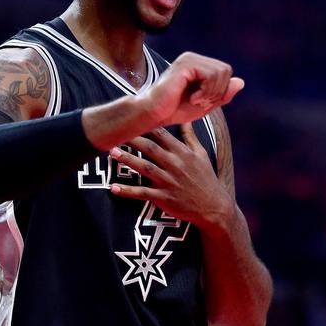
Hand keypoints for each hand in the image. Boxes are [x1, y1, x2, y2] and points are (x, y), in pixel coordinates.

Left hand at [108, 123, 232, 232]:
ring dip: (128, 160)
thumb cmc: (206, 178)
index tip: (132, 118)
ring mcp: (168, 182)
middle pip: (150, 149)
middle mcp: (174, 165)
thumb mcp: (201, 154)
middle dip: (133, 140)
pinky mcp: (164, 198)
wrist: (213, 206)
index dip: (147, 126)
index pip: (162, 135)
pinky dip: (128, 191)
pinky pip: (143, 193)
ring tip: (112, 152)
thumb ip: (190, 136)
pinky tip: (114, 188)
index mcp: (182, 153)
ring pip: (145, 168)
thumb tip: (185, 118)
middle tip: (115, 132)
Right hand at [138, 52, 243, 125]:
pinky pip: (210, 75)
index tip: (205, 102)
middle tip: (201, 102)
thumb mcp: (205, 104)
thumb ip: (222, 94)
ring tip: (196, 101)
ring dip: (212, 92)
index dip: (221, 90)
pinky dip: (206, 91)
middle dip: (218, 91)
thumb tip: (241, 82)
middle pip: (226, 70)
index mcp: (198, 65)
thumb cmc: (174, 110)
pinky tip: (192, 98)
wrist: (153, 114)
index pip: (225, 72)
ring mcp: (188, 59)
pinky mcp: (185, 65)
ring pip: (220, 72)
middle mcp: (193, 58)